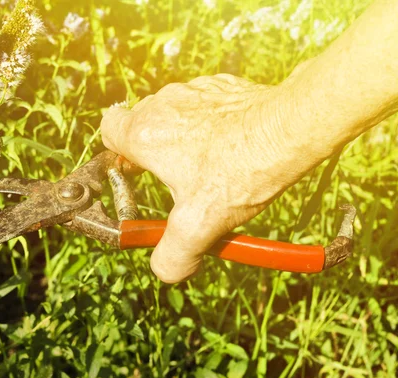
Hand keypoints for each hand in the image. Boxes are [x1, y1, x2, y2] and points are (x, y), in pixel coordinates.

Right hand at [100, 74, 324, 282]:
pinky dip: (208, 126)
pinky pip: (202, 108)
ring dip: (181, 140)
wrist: (290, 131)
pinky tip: (231, 148)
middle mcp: (164, 104)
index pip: (108, 131)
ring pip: (172, 115)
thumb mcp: (200, 225)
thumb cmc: (241, 171)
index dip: (117, 157)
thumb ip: (172, 255)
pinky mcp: (221, 88)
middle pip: (140, 125)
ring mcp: (194, 91)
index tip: (135, 176)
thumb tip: (166, 268)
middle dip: (151, 154)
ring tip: (210, 168)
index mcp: (146, 133)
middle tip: (175, 180)